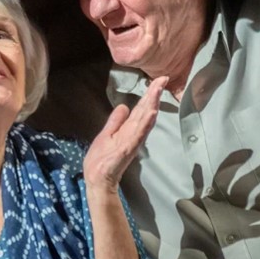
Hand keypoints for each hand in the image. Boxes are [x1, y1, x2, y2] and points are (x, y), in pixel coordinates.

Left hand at [84, 77, 167, 191]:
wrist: (96, 179)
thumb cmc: (101, 159)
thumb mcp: (107, 135)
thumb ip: (116, 121)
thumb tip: (124, 106)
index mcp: (128, 129)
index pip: (140, 108)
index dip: (149, 94)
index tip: (159, 79)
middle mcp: (132, 134)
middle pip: (144, 111)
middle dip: (153, 95)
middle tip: (163, 79)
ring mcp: (130, 142)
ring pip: (143, 122)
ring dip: (151, 107)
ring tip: (157, 93)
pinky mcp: (125, 151)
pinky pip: (137, 136)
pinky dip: (144, 125)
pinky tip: (151, 114)